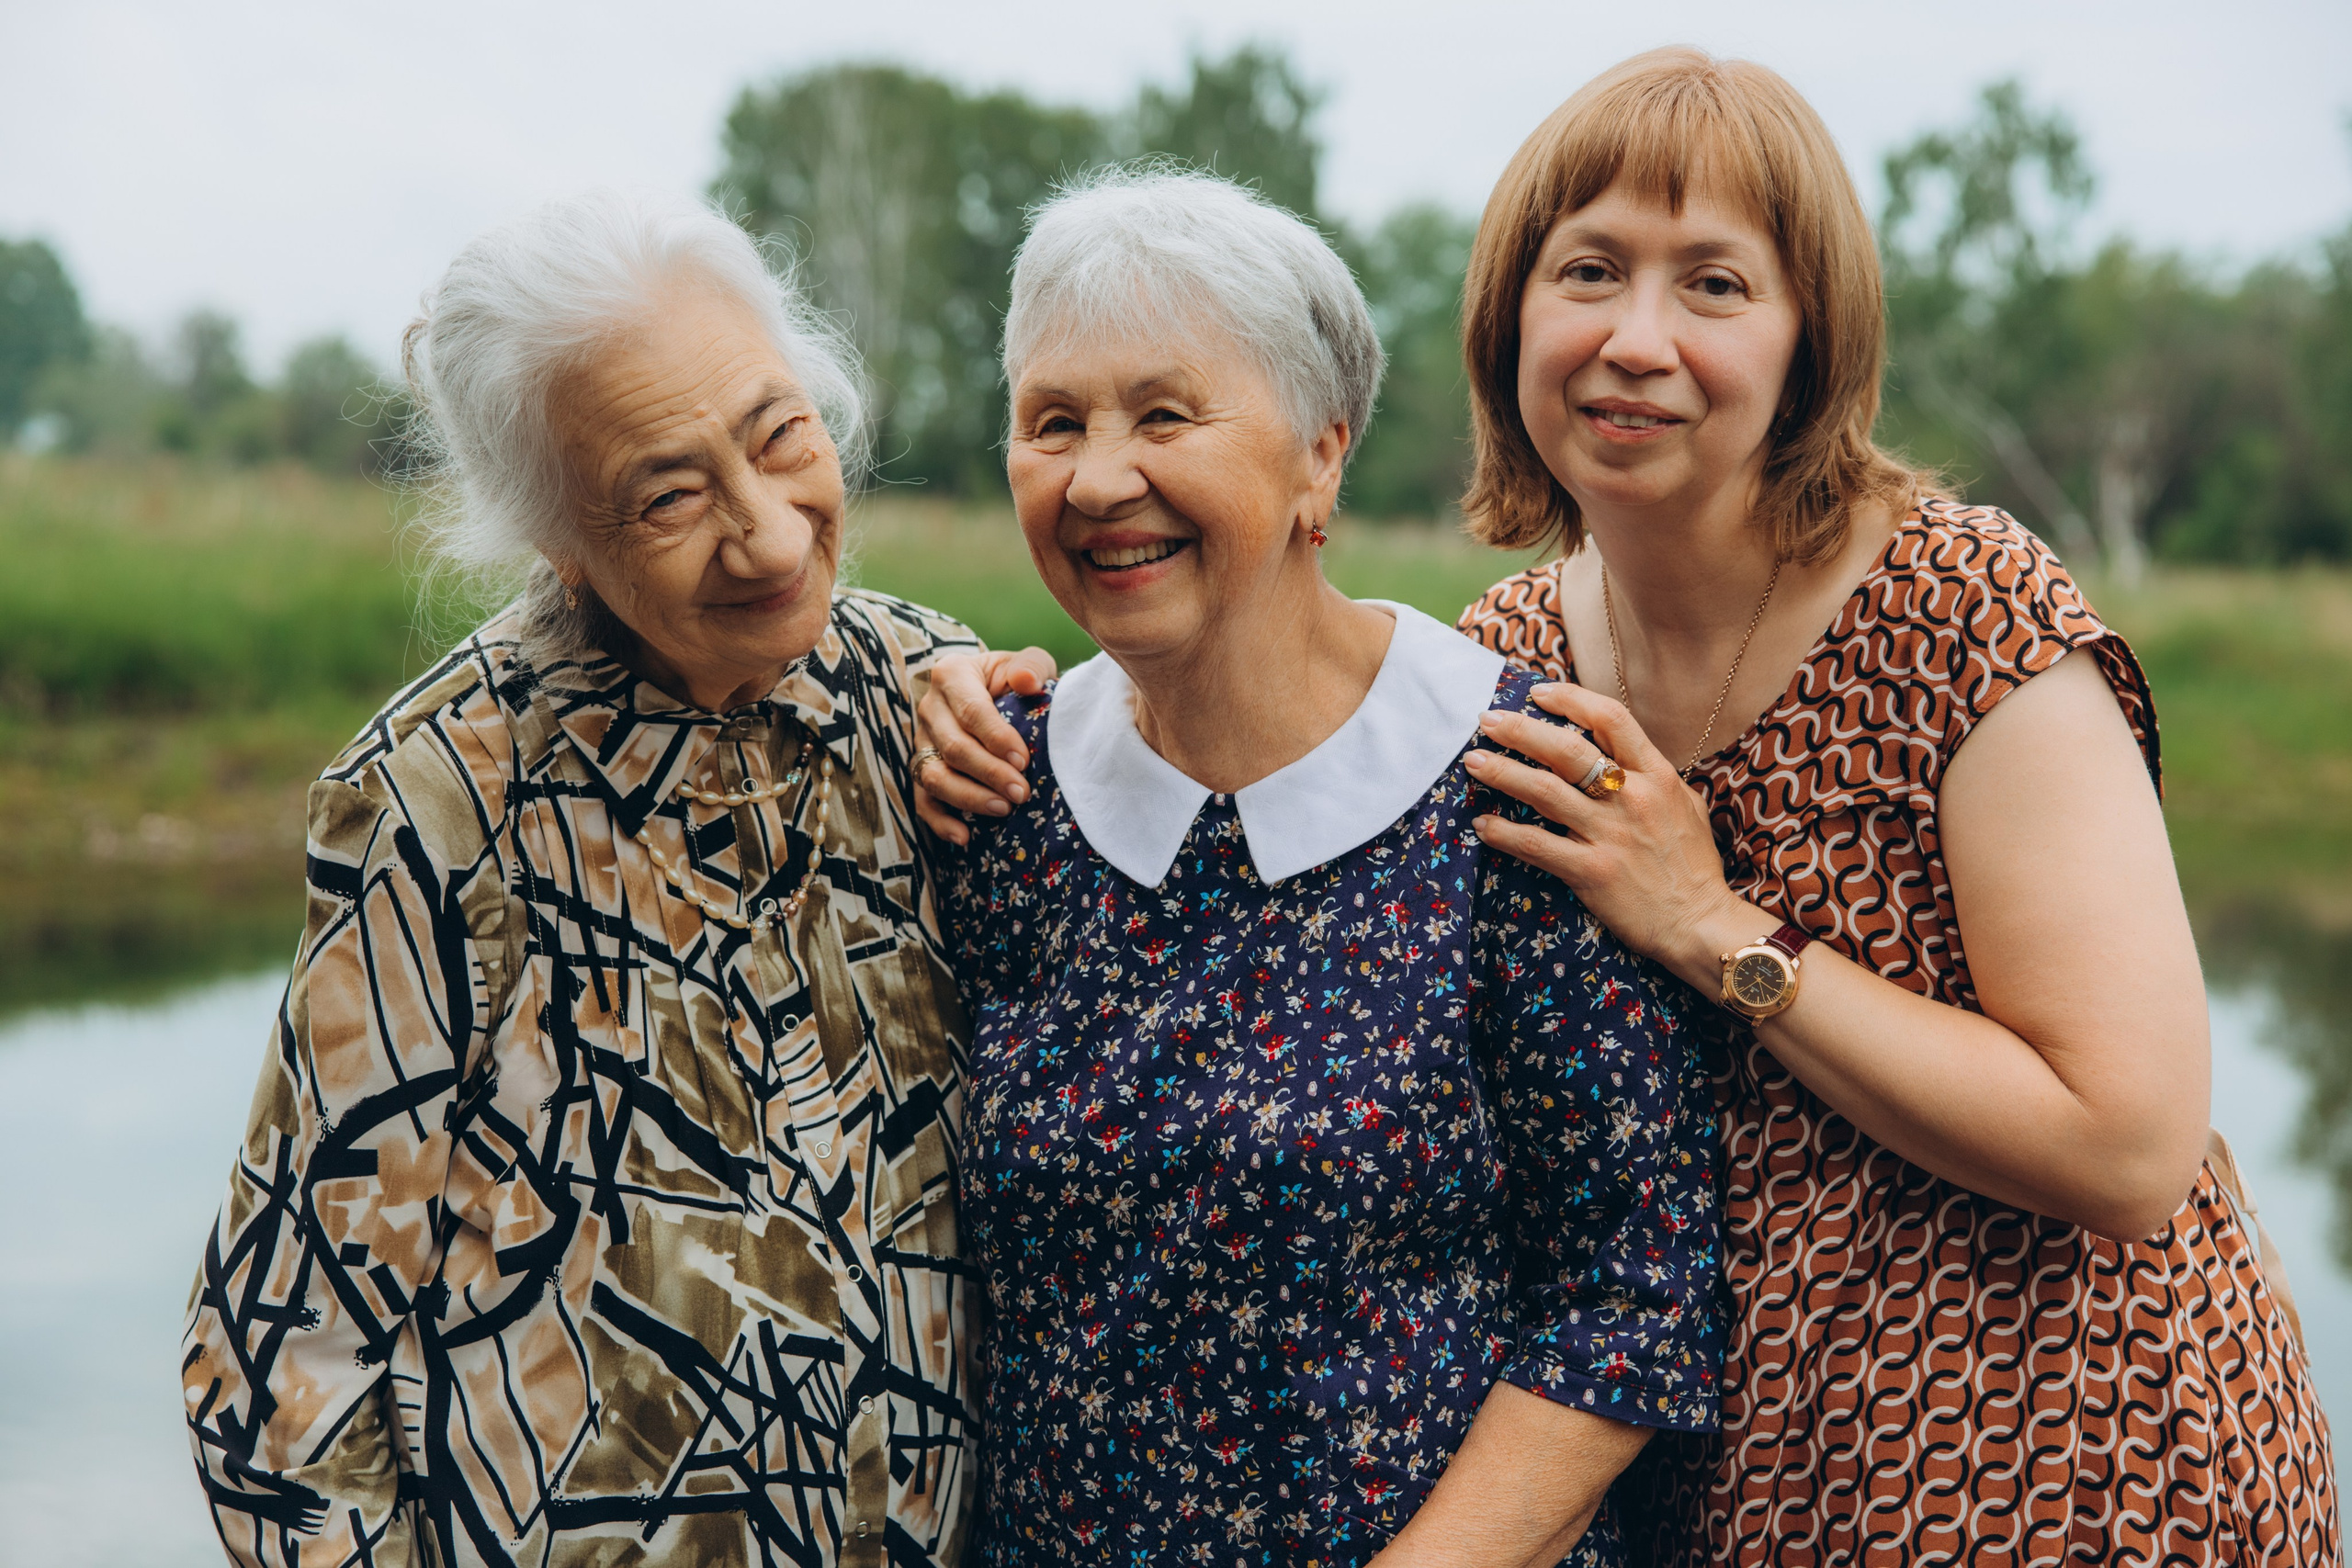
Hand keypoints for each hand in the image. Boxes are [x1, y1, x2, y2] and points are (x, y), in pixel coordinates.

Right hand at [914, 646, 1055, 844]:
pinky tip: (964, 837)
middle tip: (1021, 793)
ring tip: (1002, 810)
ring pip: (934, 776)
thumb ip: (1030, 666)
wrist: (991, 691)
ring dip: (968, 798)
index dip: (997, 738)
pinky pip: (923, 801)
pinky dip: (940, 822)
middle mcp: (930, 708)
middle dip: (989, 774)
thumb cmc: (1013, 679)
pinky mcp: (921, 769)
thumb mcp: (1027, 663)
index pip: (971, 710)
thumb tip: (1027, 682)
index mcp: (951, 675)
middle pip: (953, 747)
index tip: (1024, 761)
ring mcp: (921, 742)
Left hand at [1463, 681, 1759, 990]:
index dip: (1571, 700)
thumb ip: (1654, 777)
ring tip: (1472, 761)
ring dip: (1503, 773)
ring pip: (1545, 792)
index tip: (1538, 693)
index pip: (1612, 719)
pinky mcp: (1592, 872)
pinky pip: (1539, 846)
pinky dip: (1506, 834)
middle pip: (1568, 750)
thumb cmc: (1694, 867)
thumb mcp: (1687, 807)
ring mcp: (1611, 835)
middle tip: (1487, 719)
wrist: (1701, 924)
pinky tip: (1482, 825)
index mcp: (1658, 776)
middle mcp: (1633, 799)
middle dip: (1521, 730)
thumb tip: (1622, 753)